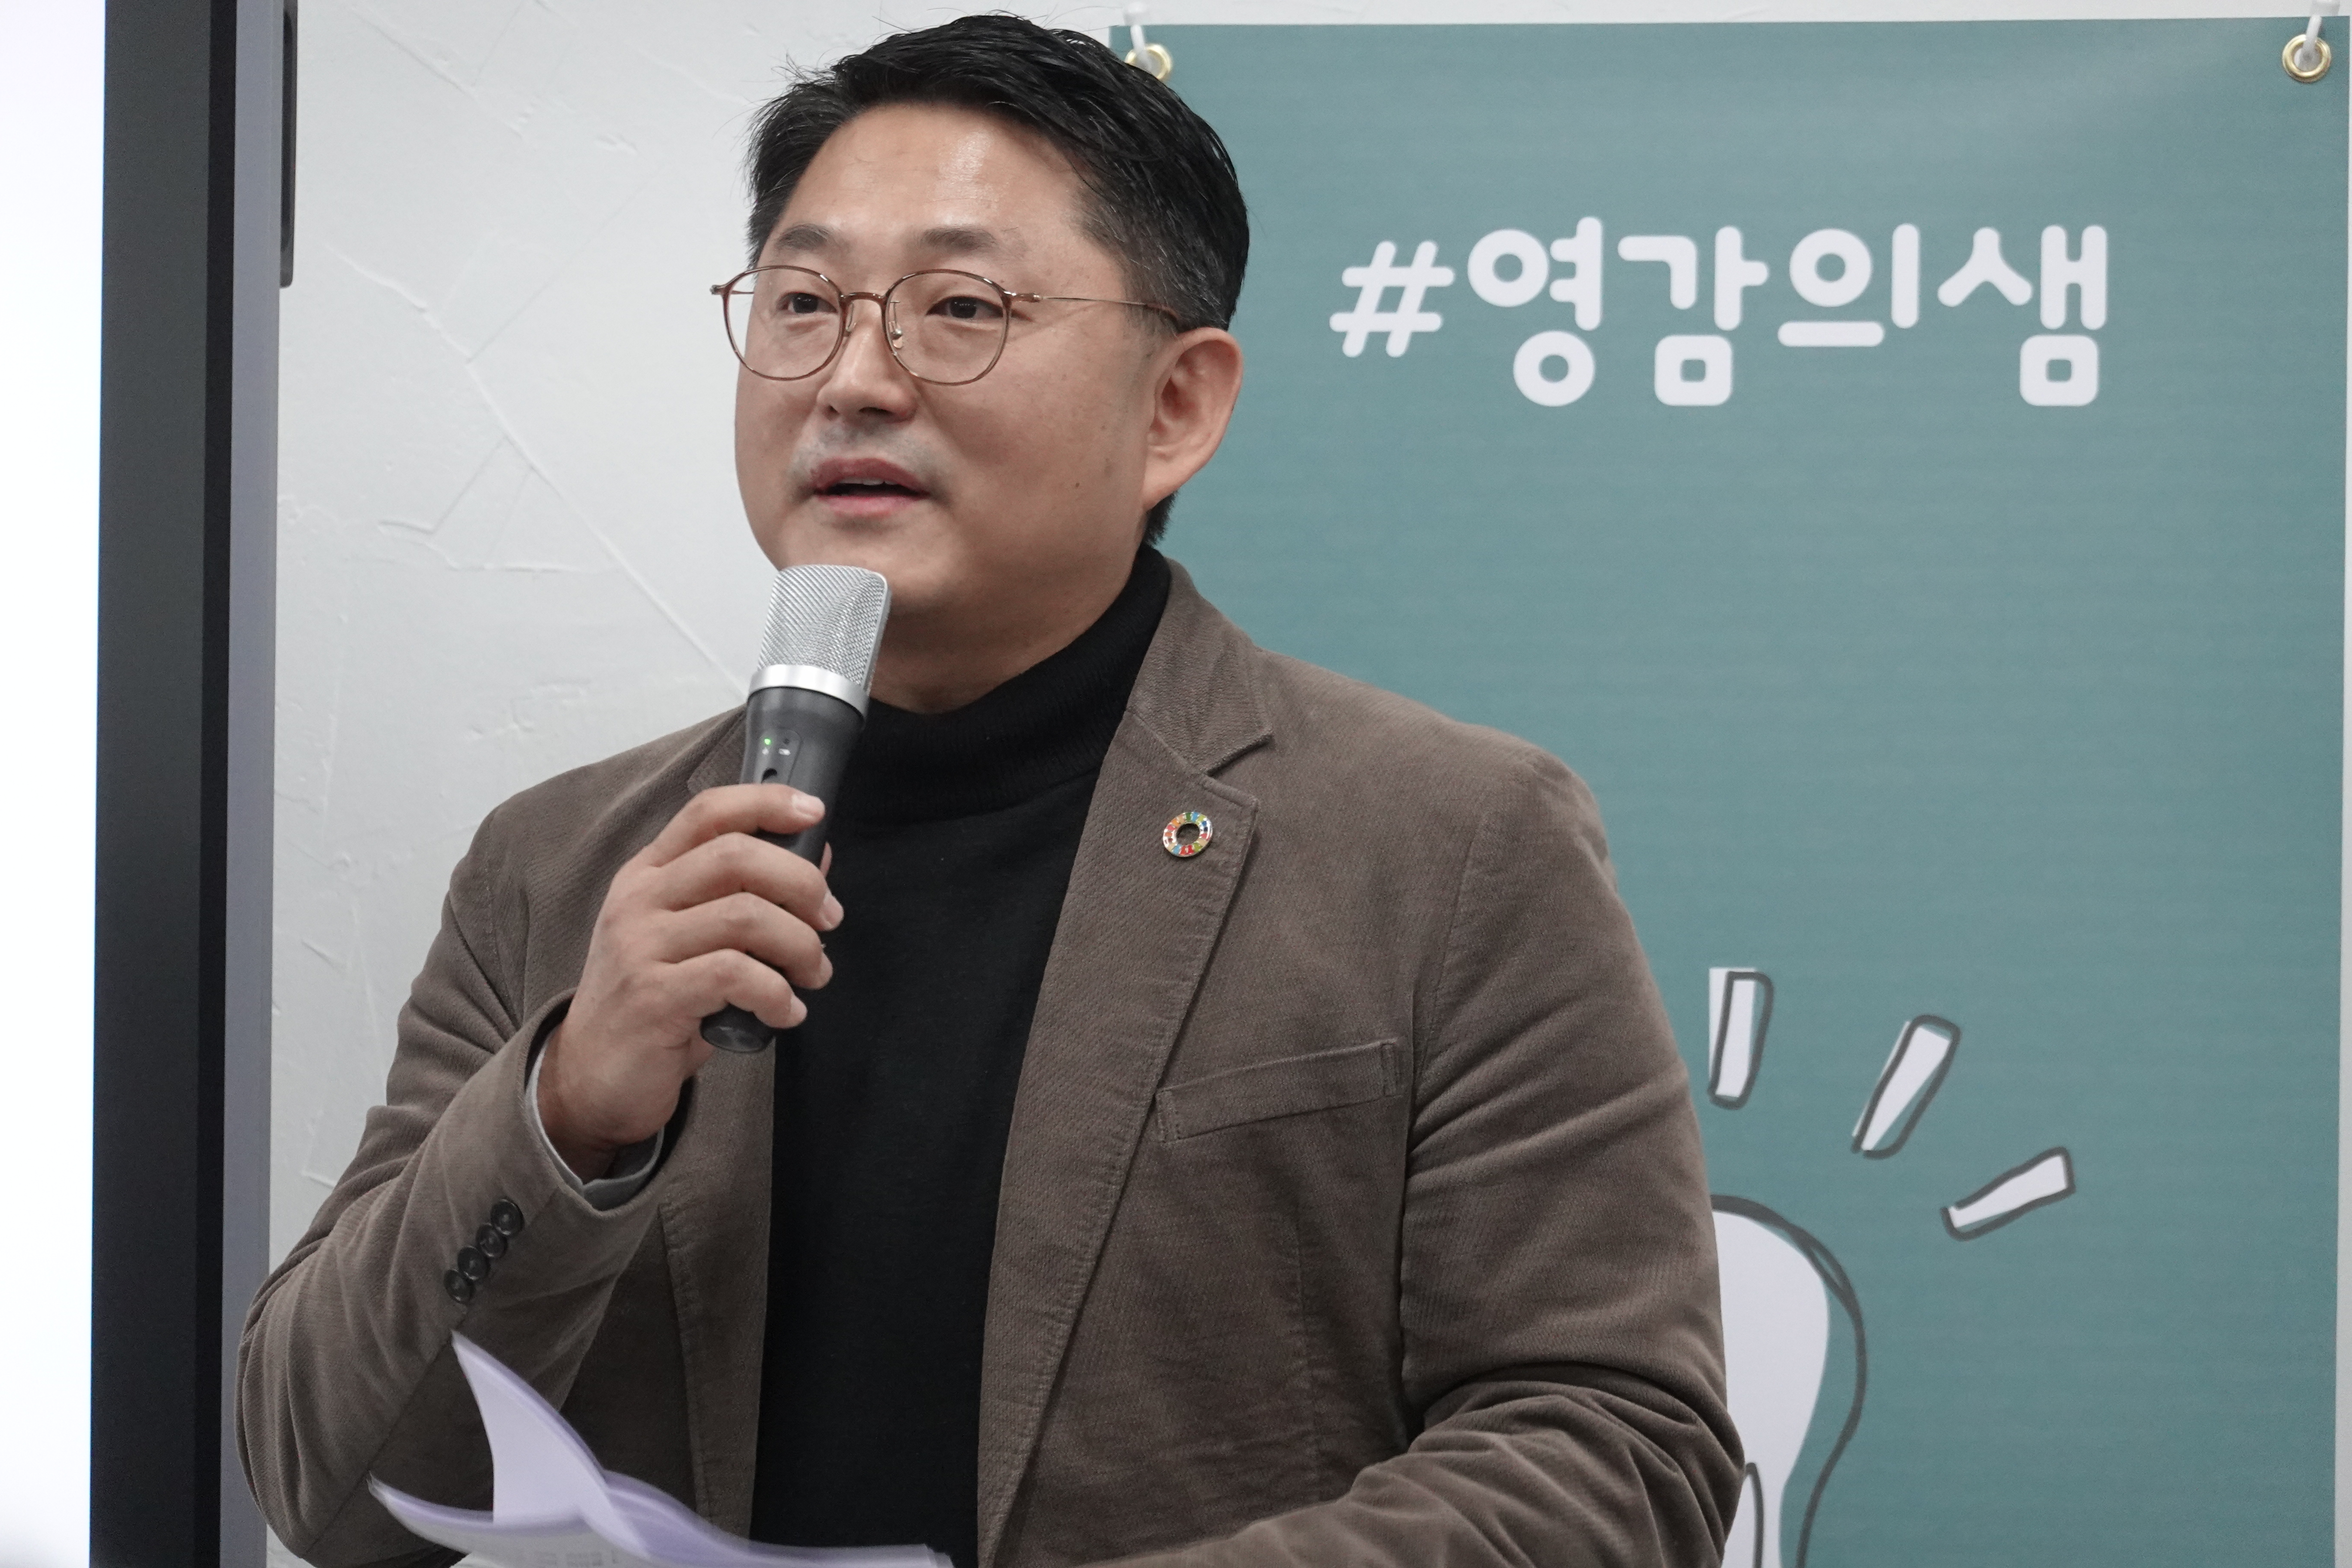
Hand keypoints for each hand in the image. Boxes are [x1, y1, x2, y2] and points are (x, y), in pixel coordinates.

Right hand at [536, 784, 840, 1178]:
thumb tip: (814, 857)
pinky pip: (736, 975)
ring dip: (800, 944)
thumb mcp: (692, 939)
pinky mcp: (653, 996)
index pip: (707, 812)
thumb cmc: (655, 1001)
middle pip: (736, 856)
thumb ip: (743, 896)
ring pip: (745, 915)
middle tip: (829, 919)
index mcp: (649, 874)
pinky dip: (778, 993)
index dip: (765, 802)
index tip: (814, 811)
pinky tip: (787, 1012)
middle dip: (801, 883)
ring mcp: (641, 947)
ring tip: (814, 973)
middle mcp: (639, 900)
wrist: (591, 1077)